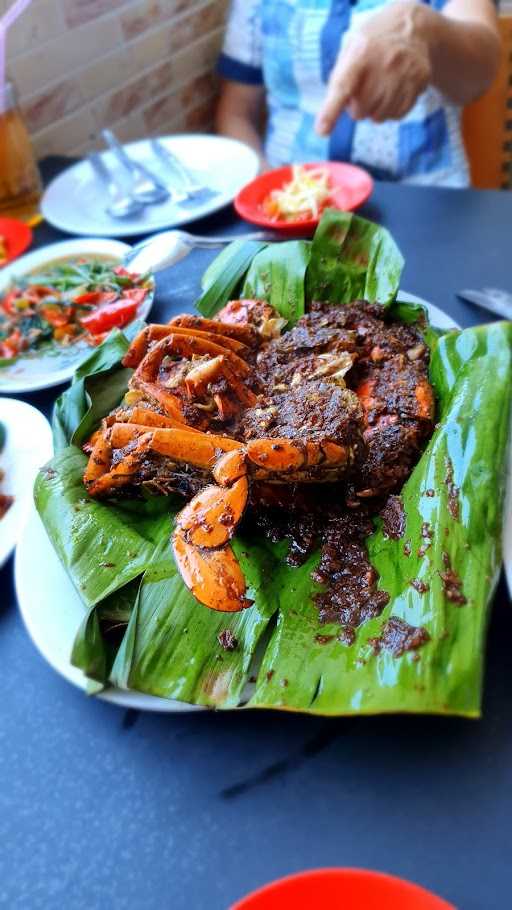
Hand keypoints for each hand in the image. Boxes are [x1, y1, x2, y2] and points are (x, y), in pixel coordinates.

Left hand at [315, 1, 431, 132]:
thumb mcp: (351, 46)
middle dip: (357, 106)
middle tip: (364, 87)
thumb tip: (329, 114)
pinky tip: (393, 90)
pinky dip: (391, 109)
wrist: (414, 29)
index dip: (331, 111)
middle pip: (359, 111)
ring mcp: (404, 76)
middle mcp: (384, 64)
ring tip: (380, 86)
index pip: (342, 87)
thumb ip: (338, 77)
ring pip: (378, 117)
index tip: (322, 130)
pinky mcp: (418, 85)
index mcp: (361, 52)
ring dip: (375, 109)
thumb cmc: (373, 44)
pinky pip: (396, 116)